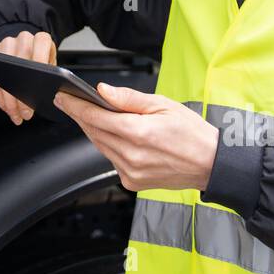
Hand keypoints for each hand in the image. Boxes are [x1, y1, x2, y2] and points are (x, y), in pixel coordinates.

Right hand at [0, 30, 55, 124]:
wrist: (28, 50)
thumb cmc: (42, 62)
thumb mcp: (52, 67)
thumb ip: (54, 77)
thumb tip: (56, 96)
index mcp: (41, 39)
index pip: (41, 43)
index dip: (40, 60)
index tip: (40, 81)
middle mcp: (23, 38)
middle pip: (19, 62)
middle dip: (22, 92)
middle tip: (27, 112)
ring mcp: (7, 44)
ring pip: (3, 72)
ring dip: (9, 99)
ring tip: (17, 114)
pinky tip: (7, 108)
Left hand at [53, 84, 219, 191]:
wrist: (211, 164)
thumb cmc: (192, 132)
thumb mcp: (163, 104)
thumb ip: (129, 99)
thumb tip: (103, 91)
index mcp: (138, 132)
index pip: (95, 116)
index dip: (75, 105)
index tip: (63, 97)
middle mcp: (131, 155)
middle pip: (93, 131)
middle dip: (80, 115)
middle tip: (70, 102)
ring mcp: (130, 171)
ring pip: (100, 146)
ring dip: (92, 130)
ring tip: (90, 115)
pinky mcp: (132, 182)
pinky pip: (111, 160)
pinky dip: (108, 146)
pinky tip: (113, 136)